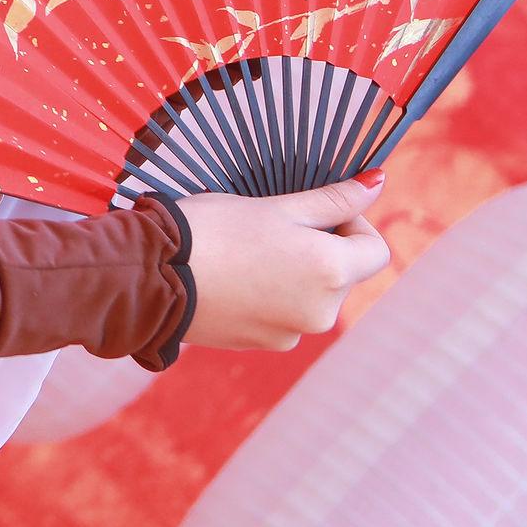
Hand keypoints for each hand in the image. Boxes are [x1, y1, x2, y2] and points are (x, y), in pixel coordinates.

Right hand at [178, 178, 391, 351]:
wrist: (150, 277)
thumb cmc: (213, 231)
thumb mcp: (275, 206)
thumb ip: (332, 199)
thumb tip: (377, 182)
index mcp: (333, 272)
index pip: (376, 249)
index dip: (353, 224)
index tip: (315, 212)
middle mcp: (323, 312)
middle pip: (342, 274)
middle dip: (317, 249)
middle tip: (270, 227)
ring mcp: (292, 334)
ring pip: (309, 295)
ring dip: (292, 274)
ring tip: (244, 253)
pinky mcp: (262, 344)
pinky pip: (281, 315)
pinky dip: (267, 297)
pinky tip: (231, 278)